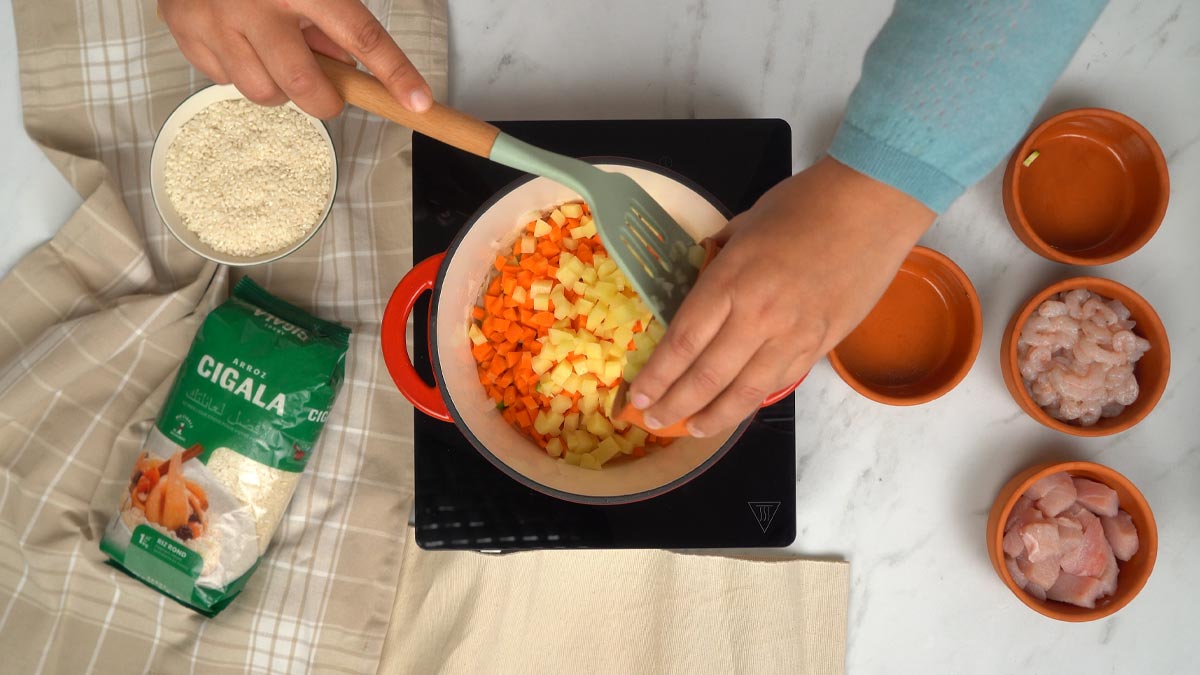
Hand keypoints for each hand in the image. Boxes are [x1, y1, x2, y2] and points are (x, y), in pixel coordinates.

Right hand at [158, 0, 431, 118]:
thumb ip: (335, 16)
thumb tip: (344, 67)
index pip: (361, 35)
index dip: (394, 73)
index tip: (417, 102)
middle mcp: (256, 3)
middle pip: (305, 85)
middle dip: (326, 100)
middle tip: (330, 92)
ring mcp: (215, 21)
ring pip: (264, 93)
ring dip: (280, 87)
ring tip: (276, 53)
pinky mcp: (185, 32)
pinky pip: (224, 81)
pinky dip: (241, 70)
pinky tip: (241, 41)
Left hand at [628, 156, 935, 435]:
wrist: (872, 206)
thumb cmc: (805, 204)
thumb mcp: (744, 223)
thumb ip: (718, 257)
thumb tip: (701, 271)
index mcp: (729, 282)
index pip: (682, 344)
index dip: (657, 377)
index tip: (638, 395)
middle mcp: (757, 317)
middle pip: (706, 376)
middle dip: (675, 405)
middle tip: (654, 422)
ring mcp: (792, 336)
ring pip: (745, 392)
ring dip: (713, 416)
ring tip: (692, 429)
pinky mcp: (821, 345)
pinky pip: (779, 382)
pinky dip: (753, 400)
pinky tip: (736, 409)